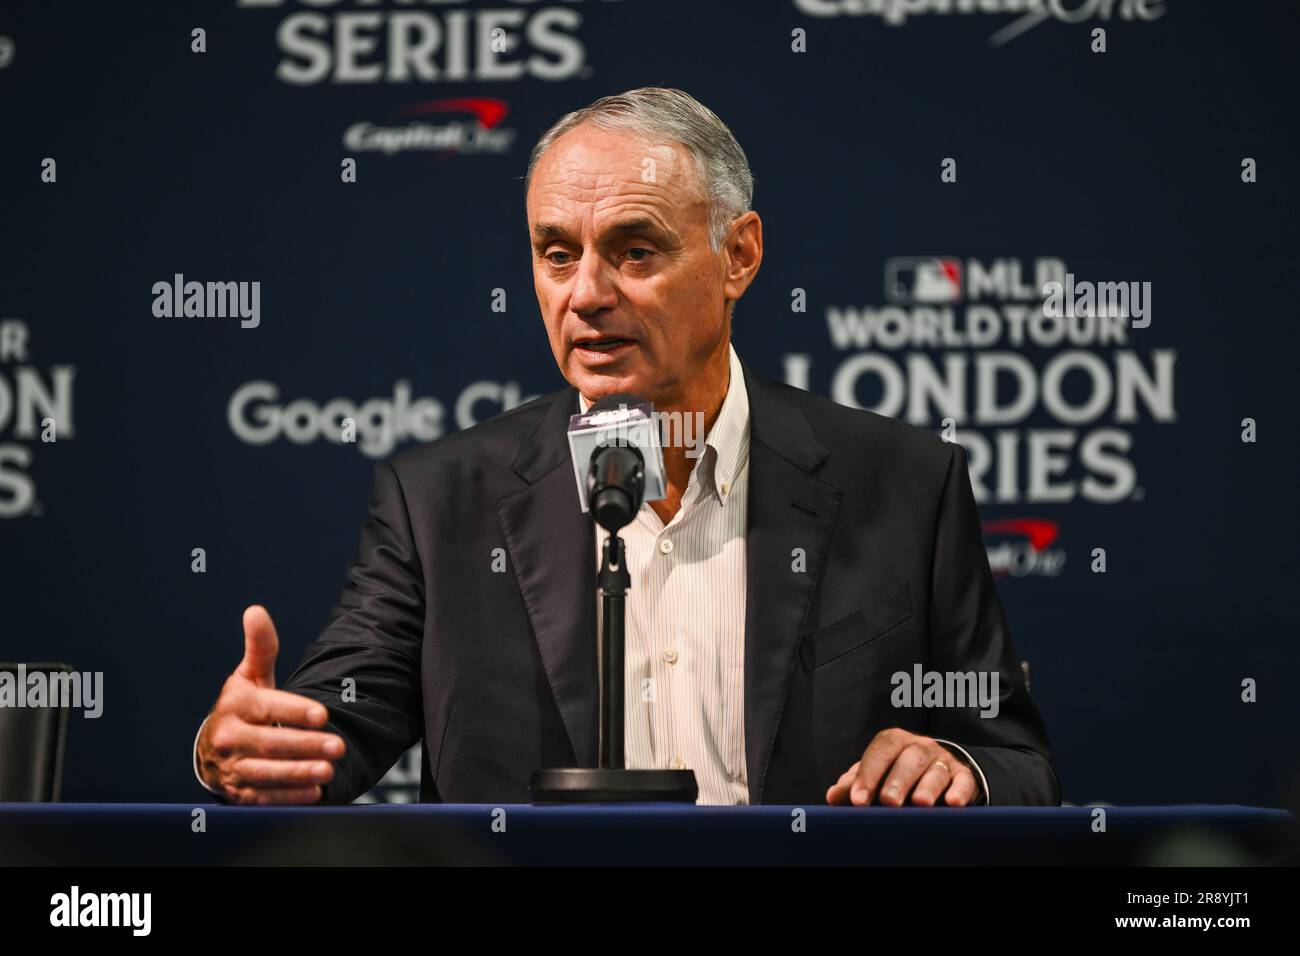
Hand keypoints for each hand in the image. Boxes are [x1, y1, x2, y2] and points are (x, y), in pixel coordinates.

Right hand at [196, 605, 345, 804]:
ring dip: (298, 774)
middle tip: (338, 745)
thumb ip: (260, 647)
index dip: (294, 711)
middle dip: (305, 745)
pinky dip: (288, 797)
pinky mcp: (238, 792)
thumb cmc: (243, 706)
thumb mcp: (249, 676)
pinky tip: (314, 794)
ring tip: (327, 771)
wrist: (214, 748)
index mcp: (236, 705)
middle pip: (269, 743)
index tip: (322, 714)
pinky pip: (263, 797)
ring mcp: (232, 767)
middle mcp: (229, 737)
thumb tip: (256, 611)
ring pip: (266, 772)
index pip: (266, 707)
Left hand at [825, 728, 978, 807]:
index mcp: (893, 742)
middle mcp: (919, 746)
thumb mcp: (875, 775)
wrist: (935, 769)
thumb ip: (854, 783)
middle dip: (898, 781)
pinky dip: (959, 792)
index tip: (857, 800)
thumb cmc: (896, 773)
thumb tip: (833, 796)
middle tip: (888, 802)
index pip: (879, 752)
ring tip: (920, 804)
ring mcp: (942, 760)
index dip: (868, 775)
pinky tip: (952, 803)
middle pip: (908, 759)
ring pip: (935, 770)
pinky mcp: (963, 775)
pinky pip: (963, 781)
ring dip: (928, 787)